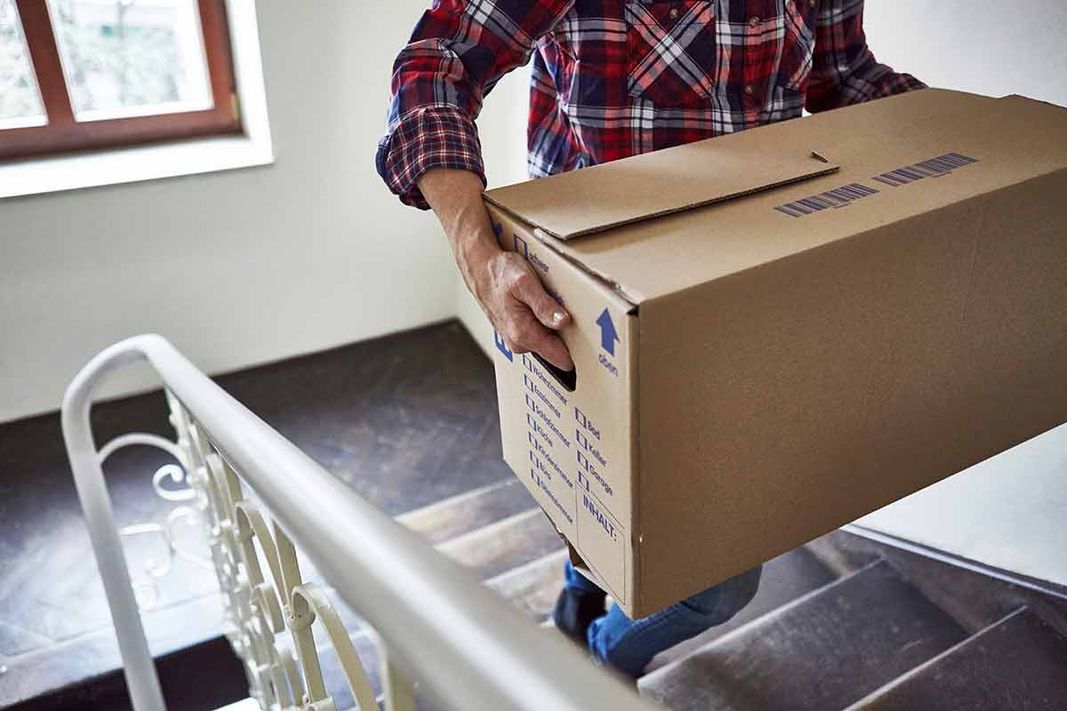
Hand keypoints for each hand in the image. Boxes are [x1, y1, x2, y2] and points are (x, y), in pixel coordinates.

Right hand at [418, 169, 573, 369]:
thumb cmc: (501, 272)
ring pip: (548, 341)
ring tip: (560, 309)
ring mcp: (516, 339)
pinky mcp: (516, 332)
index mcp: (524, 334)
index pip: (559, 357)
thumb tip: (562, 323)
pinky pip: (539, 335)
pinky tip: (546, 308)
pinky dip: (546, 324)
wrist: (479, 266)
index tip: (596, 351)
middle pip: (556, 349)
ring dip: (557, 329)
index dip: (578, 352)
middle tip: (578, 317)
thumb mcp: (526, 283)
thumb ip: (544, 306)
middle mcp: (519, 342)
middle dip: (569, 337)